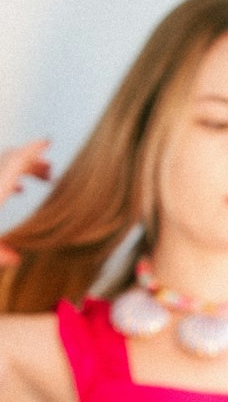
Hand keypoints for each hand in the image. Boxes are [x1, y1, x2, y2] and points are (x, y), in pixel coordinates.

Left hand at [0, 139, 51, 265]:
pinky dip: (6, 177)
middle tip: (49, 173)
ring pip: (2, 167)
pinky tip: (16, 192)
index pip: (15, 163)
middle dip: (31, 163)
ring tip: (38, 180)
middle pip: (10, 160)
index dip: (32, 151)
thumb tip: (15, 258)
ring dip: (20, 170)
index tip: (47, 142)